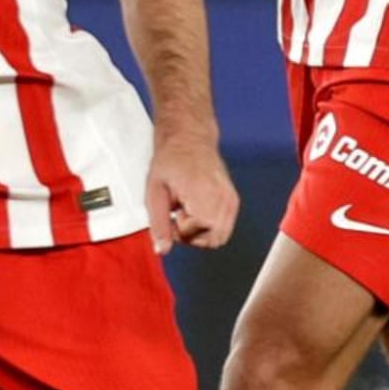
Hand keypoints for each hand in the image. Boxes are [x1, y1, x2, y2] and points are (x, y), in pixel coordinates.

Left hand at [145, 131, 238, 253]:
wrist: (189, 139)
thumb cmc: (172, 160)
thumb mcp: (155, 193)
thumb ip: (158, 224)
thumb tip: (163, 250)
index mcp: (205, 196)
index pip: (196, 234)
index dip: (179, 231)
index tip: (172, 214)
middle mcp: (224, 200)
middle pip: (214, 240)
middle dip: (194, 236)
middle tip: (180, 218)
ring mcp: (231, 200)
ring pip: (221, 236)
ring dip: (202, 231)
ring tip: (189, 211)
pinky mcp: (233, 200)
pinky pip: (224, 225)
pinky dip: (210, 224)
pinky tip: (197, 208)